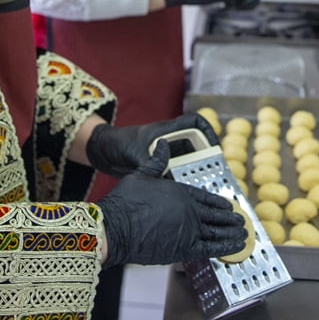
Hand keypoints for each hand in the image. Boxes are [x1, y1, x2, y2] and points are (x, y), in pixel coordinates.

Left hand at [86, 113, 219, 177]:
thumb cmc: (117, 144)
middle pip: (197, 147)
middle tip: (217, 175)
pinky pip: (177, 174)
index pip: (195, 123)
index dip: (208, 131)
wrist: (101, 153)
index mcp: (167, 131)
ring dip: (196, 173)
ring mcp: (166, 155)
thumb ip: (151, 164)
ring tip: (206, 188)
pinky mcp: (160, 168)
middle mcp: (170, 142)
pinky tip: (188, 196)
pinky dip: (183, 183)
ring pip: (189, 162)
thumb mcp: (135, 153)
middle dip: (207, 159)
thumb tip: (165, 178)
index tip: (216, 146)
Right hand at [98, 139, 245, 266]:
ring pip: (216, 232)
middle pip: (214, 215)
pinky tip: (237, 246)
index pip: (205, 197)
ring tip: (243, 234)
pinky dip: (226, 247)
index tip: (229, 206)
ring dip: (232, 233)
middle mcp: (188, 209)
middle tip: (241, 220)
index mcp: (180, 190)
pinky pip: (212, 248)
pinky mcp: (184, 248)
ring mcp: (189, 229)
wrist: (115, 227)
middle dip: (229, 218)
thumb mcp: (142, 173)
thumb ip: (157, 160)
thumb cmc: (125, 200)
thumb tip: (163, 143)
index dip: (219, 203)